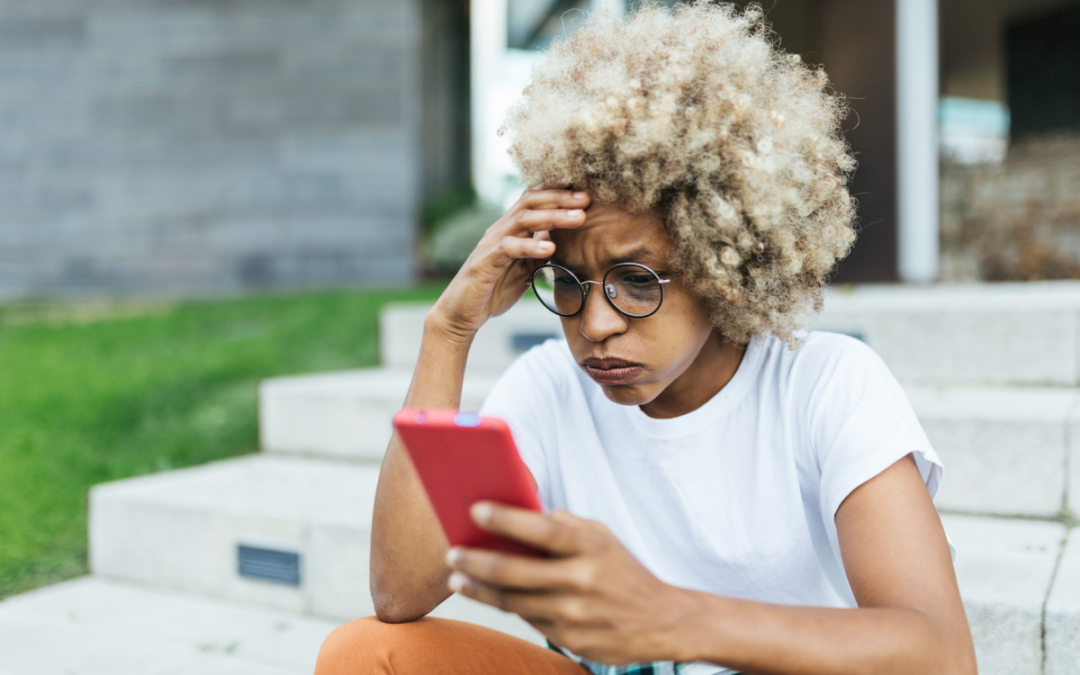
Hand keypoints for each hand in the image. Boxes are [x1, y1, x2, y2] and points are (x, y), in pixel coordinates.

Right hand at [429, 185, 589, 341]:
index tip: (583, 189)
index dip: (556, 190)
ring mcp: (490, 245)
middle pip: (530, 202)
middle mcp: (498, 231)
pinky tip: (550, 247)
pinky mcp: (484, 262)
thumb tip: (560, 240)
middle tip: (587, 199)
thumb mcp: (524, 270)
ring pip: (522, 220)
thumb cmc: (493, 291)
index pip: (532, 199)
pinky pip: (508, 248)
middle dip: (560, 198)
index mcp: (509, 230)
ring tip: (579, 219)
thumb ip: (539, 253)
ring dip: (553, 217)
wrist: (461, 314)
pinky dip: (530, 246)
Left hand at [444, 502, 697, 664]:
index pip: (542, 529)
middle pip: (515, 571)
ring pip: (513, 601)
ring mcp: (574, 613)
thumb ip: (566, 525)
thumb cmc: (624, 572)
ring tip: (457, 576)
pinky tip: (486, 594)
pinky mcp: (570, 639)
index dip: (506, 518)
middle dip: (476, 560)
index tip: (475, 509)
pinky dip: (505, 606)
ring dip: (479, 588)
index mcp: (590, 547)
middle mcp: (582, 580)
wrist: (663, 622)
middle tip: (452, 552)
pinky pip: (528, 620)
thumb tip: (521, 513)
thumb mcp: (603, 538)